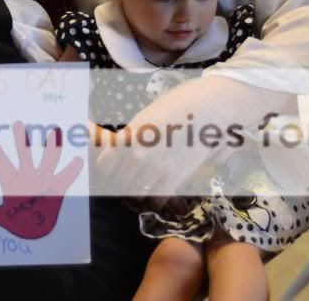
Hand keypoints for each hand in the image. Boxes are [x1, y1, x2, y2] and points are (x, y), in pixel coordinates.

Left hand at [0, 121, 82, 238]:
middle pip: (24, 154)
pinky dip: (71, 170)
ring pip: (47, 159)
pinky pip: (65, 177)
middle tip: (18, 125)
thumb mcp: (1, 218)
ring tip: (52, 133)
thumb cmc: (18, 221)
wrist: (37, 229)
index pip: (2, 165)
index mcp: (12, 181)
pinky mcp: (57, 188)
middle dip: (21, 140)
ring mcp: (43, 180)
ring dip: (50, 147)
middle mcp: (28, 176)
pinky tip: (77, 161)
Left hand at [95, 99, 210, 198]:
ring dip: (138, 192)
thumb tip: (119, 149)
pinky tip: (158, 193)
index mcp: (127, 137)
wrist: (204, 108)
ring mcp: (155, 167)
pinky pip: (156, 198)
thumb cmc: (174, 107)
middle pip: (120, 182)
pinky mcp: (174, 176)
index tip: (114, 171)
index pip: (104, 165)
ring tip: (144, 188)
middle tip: (130, 181)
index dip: (109, 170)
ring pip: (136, 192)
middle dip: (123, 183)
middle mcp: (137, 154)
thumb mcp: (144, 118)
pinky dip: (155, 199)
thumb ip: (131, 136)